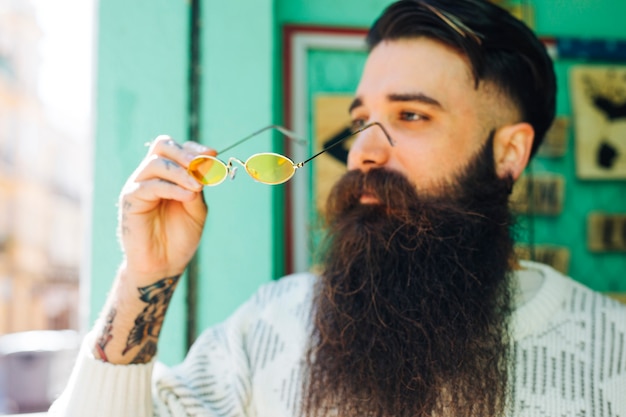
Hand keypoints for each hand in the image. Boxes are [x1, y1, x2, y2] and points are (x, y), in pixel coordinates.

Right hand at [118, 135, 214, 281]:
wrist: (164, 265)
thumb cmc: (179, 238)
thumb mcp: (197, 209)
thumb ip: (199, 187)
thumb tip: (205, 164)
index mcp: (168, 175)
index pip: (177, 149)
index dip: (195, 148)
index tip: (213, 153)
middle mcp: (151, 176)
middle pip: (162, 146)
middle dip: (185, 153)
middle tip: (202, 164)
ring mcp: (138, 186)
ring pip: (156, 163)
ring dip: (181, 172)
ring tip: (198, 187)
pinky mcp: (130, 200)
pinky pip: (149, 185)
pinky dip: (172, 188)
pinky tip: (188, 196)